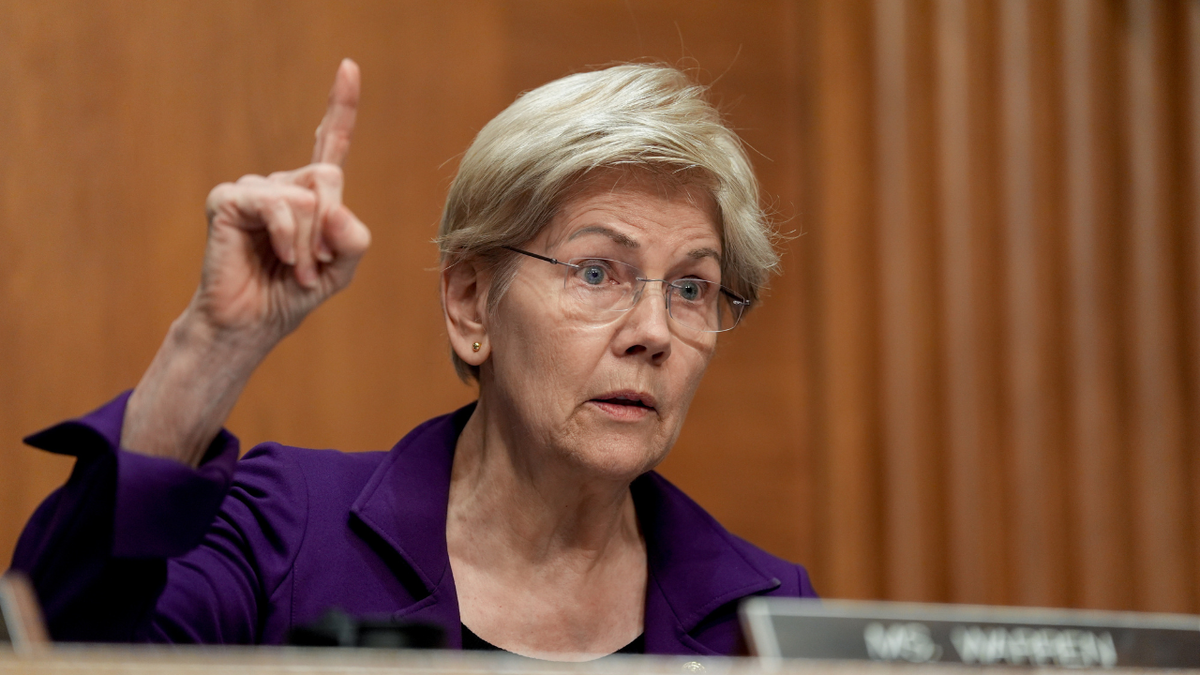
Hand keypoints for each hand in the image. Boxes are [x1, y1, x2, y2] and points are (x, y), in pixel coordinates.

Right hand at [193, 58, 370, 342]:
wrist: (251, 323)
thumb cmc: (292, 293)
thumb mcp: (342, 268)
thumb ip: (354, 238)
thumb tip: (335, 208)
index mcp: (312, 195)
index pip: (329, 142)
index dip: (340, 106)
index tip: (349, 66)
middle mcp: (283, 184)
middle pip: (328, 177)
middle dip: (330, 228)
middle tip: (316, 265)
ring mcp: (253, 189)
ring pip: (304, 197)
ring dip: (308, 244)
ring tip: (294, 269)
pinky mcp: (228, 201)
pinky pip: (276, 205)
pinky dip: (287, 236)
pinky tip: (281, 257)